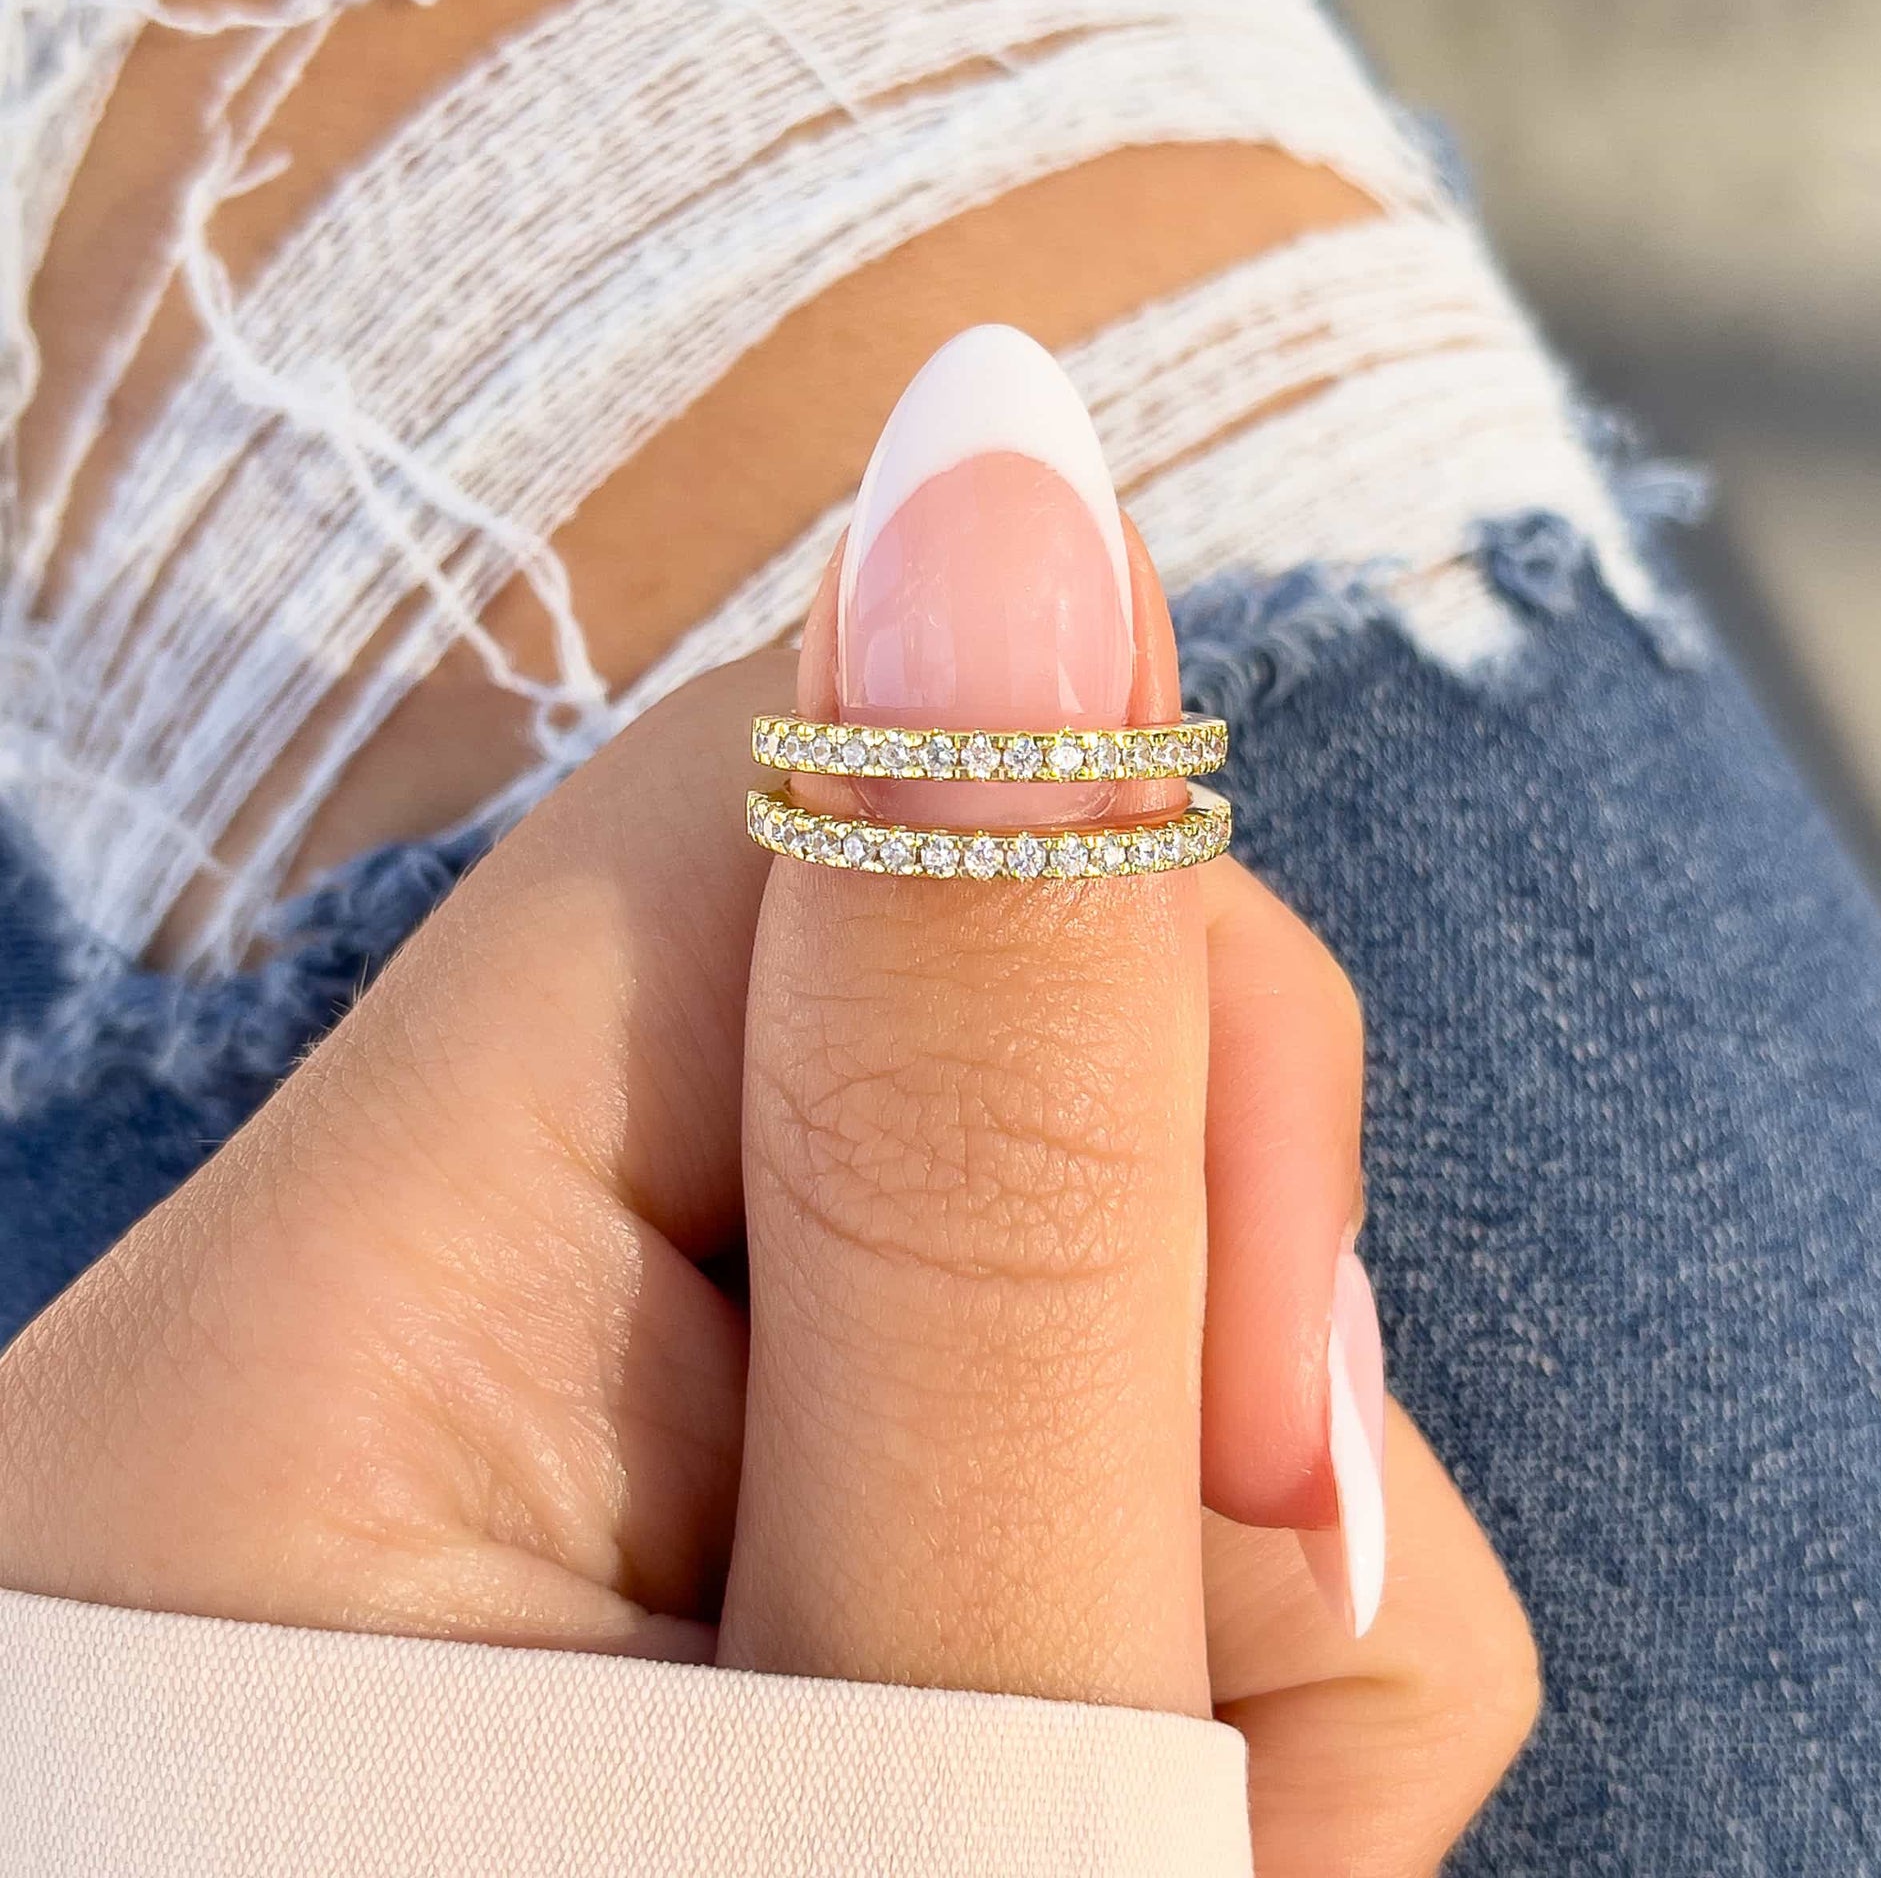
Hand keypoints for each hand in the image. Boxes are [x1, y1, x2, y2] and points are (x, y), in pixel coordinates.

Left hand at [0, 336, 1536, 1872]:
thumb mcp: (928, 1728)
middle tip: (1150, 1747)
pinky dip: (1150, 1646)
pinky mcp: (723, 1567)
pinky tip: (1097, 1802)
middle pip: (971, 1056)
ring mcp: (573, 1468)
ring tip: (1122, 1826)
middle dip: (1199, 1365)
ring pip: (1057, 1278)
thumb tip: (999, 459)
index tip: (1213, 1439)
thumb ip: (1000, 1108)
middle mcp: (414, 1336)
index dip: (1115, 1016)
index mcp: (349, 1308)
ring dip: (1210, 1557)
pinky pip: (1024, 1450)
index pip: (797, 810)